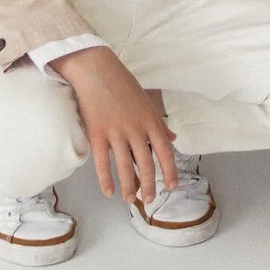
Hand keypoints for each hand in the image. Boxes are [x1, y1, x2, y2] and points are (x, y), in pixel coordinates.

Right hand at [54, 46, 176, 203]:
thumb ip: (159, 123)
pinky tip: (109, 192)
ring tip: (130, 200)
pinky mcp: (97, 134)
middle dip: (149, 184)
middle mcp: (136, 129)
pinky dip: (106, 179)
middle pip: (146, 163)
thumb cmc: (123, 84)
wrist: (96, 69)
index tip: (172, 186)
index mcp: (151, 120)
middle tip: (150, 200)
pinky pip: (103, 162)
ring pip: (125, 166)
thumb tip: (173, 140)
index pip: (165, 152)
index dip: (169, 171)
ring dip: (129, 186)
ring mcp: (116, 132)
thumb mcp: (147, 102)